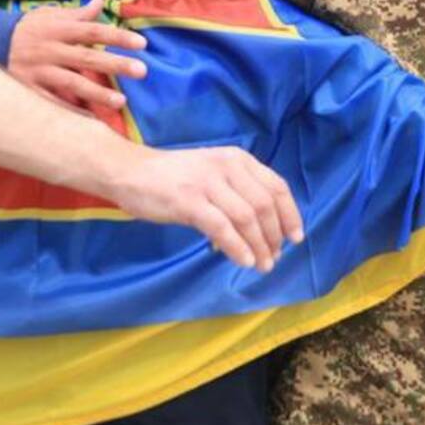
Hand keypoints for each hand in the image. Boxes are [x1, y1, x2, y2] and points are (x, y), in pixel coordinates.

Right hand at [10, 1, 148, 112]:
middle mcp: (50, 49)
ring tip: (121, 102)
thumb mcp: (49, 15)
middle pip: (87, 58)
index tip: (142, 44)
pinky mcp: (29, 88)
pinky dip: (71, 111)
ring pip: (71, 82)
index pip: (92, 31)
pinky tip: (91, 121)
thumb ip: (77, 14)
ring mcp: (39, 70)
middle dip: (115, 65)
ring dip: (97, 93)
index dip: (117, 37)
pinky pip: (52, 103)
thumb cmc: (27, 29)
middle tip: (142, 71)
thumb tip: (101, 3)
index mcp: (58, 29)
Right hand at [105, 144, 302, 272]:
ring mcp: (208, 184)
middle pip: (265, 205)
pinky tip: (244, 261)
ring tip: (263, 265)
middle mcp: (227, 167)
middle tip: (275, 257)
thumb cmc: (171, 176)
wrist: (128, 171)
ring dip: (260, 246)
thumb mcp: (211, 172)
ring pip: (247, 218)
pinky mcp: (189, 202)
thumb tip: (263, 227)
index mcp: (236, 159)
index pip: (276, 186)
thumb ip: (237, 191)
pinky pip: (223, 229)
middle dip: (275, 236)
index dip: (291, 214)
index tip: (296, 237)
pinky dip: (238, 248)